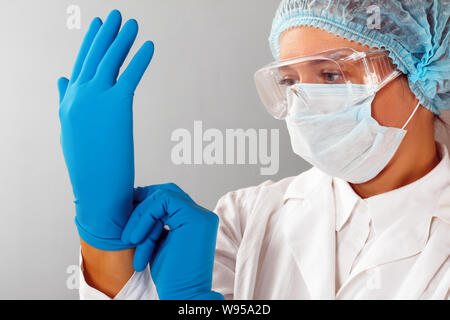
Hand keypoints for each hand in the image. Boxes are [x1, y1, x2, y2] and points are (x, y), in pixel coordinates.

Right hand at [58, 10, 153, 249]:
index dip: (90, 44)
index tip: (98, 26)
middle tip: (117, 15)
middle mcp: (78, 96)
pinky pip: (129, 75)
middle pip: (94, 58)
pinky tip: (148, 45)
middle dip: (106, 34)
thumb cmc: (88, 167)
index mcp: (69, 102)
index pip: (80, 65)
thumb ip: (65, 101)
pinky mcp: (116, 106)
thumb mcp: (70, 130)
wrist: (96, 192)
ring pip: (110, 61)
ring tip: (133, 23)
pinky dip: (139, 58)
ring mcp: (95, 100)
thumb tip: (62, 78)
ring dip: (122, 39)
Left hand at [122, 184, 223, 299]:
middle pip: (167, 192)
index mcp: (194, 221)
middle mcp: (201, 215)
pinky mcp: (196, 217)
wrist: (182, 295)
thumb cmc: (171, 275)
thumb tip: (135, 201)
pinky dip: (145, 216)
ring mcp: (200, 215)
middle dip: (142, 203)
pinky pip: (164, 201)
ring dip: (140, 216)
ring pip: (162, 196)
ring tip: (129, 240)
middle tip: (125, 222)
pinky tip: (136, 238)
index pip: (168, 199)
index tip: (126, 218)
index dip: (145, 204)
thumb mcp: (158, 242)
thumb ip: (154, 223)